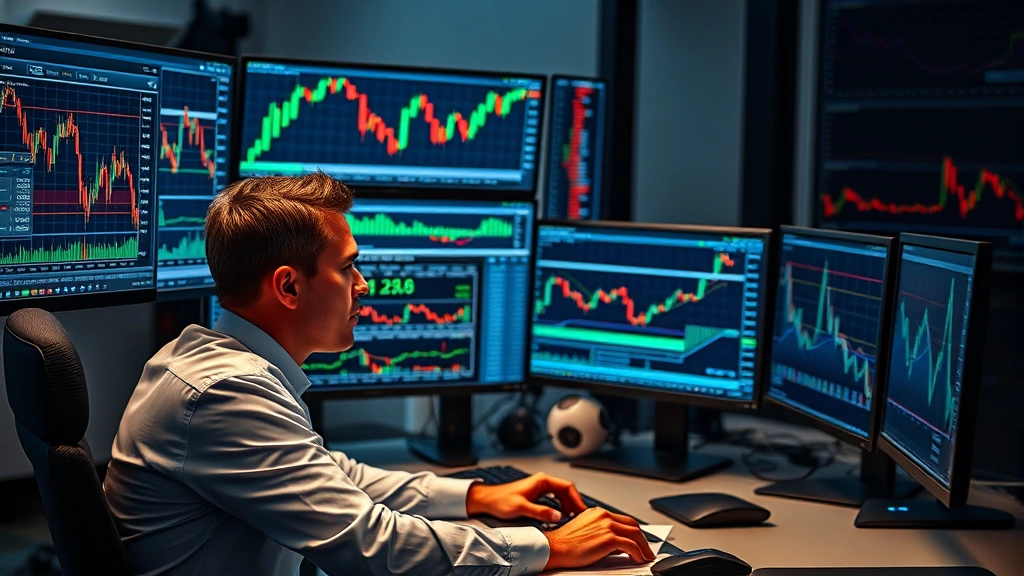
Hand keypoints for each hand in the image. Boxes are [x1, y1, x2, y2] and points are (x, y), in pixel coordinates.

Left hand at [465, 472, 587, 523]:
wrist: (487, 500)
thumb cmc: (500, 501)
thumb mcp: (521, 507)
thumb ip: (540, 512)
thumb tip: (558, 516)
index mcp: (542, 481)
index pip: (567, 487)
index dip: (577, 499)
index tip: (583, 510)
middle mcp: (542, 482)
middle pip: (566, 491)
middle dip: (574, 503)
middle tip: (580, 517)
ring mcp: (540, 488)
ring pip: (561, 496)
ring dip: (568, 506)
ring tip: (572, 519)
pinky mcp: (536, 495)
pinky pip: (554, 500)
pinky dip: (560, 507)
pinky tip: (561, 517)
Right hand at [543, 507, 655, 569]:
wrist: (555, 547)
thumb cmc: (565, 543)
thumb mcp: (585, 531)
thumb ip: (601, 532)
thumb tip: (617, 544)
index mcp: (598, 512)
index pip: (623, 520)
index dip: (633, 531)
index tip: (638, 540)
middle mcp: (604, 516)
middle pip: (632, 525)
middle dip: (642, 538)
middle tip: (646, 549)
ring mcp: (607, 525)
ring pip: (635, 534)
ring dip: (643, 547)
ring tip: (646, 556)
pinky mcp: (608, 538)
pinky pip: (631, 546)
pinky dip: (638, 553)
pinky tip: (639, 559)